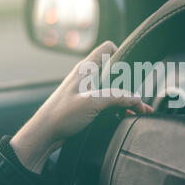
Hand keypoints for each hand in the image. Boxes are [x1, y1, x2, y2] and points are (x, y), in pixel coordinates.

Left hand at [10, 41, 153, 172]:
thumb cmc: (60, 115)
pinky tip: (129, 117)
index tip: (131, 69)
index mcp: (86, 69)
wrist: (44, 135)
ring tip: (140, 110)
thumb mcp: (91, 103)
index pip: (107, 49)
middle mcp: (87, 78)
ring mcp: (88, 92)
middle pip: (114, 71)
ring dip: (126, 98)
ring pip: (113, 89)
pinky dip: (120, 108)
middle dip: (129, 81)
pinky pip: (108, 103)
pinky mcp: (88, 106)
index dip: (121, 53)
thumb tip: (136, 98)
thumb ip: (116, 98)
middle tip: (140, 94)